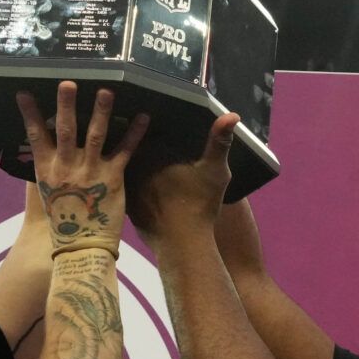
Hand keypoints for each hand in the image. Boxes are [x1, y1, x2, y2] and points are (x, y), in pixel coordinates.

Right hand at [16, 82, 149, 255]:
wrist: (82, 246)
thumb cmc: (64, 218)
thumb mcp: (49, 191)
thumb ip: (50, 166)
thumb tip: (45, 143)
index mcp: (48, 170)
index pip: (36, 137)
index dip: (29, 115)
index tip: (24, 93)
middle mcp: (67, 168)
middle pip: (65, 130)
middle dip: (66, 106)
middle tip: (68, 83)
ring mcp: (91, 172)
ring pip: (95, 136)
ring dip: (100, 112)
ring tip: (105, 91)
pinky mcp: (113, 178)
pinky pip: (125, 152)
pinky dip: (135, 133)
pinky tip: (144, 116)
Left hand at [127, 111, 239, 247]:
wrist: (183, 244)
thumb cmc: (200, 205)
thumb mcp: (215, 171)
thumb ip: (220, 141)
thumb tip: (232, 114)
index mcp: (153, 155)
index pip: (143, 132)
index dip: (144, 123)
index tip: (148, 116)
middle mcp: (135, 169)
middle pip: (132, 150)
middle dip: (135, 143)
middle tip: (146, 140)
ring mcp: (129, 189)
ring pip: (126, 170)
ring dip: (131, 165)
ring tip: (144, 163)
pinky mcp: (128, 207)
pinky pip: (126, 190)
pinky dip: (131, 186)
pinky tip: (143, 187)